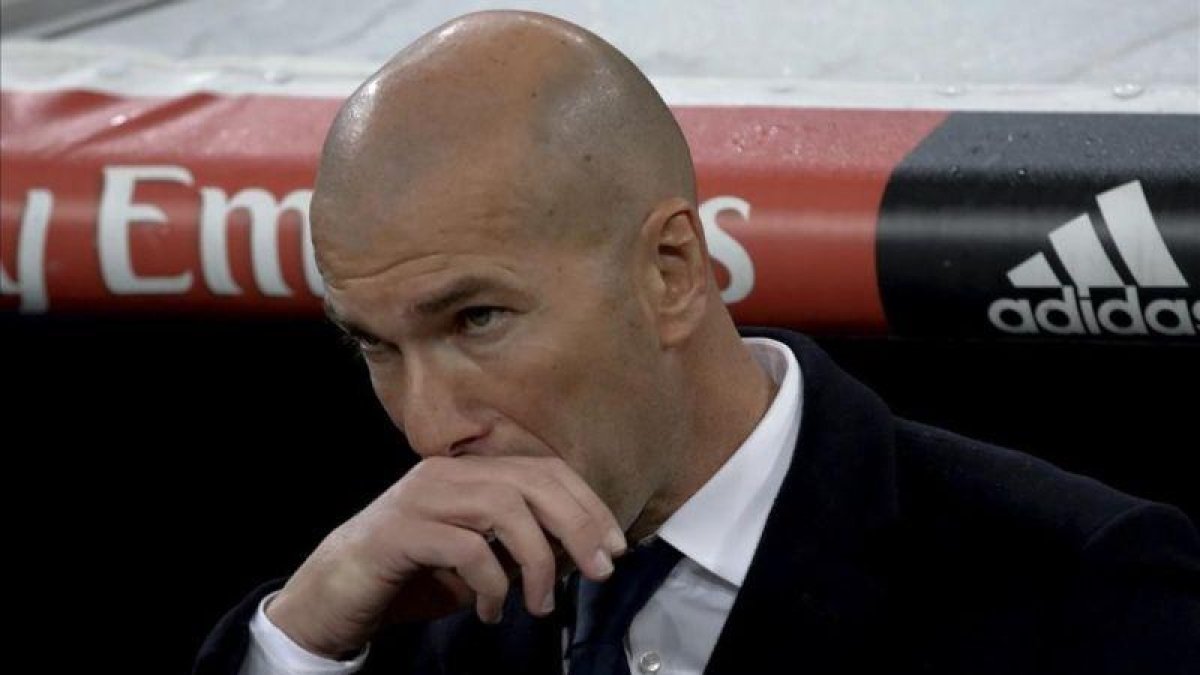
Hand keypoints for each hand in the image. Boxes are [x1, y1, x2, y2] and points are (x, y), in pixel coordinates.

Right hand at [265, 455, 626, 658]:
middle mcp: (447, 473)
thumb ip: (521, 544)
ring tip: (539, 605)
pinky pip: (467, 548)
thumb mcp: (480, 557)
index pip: (544, 469)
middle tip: (601, 569)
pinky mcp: (400, 531)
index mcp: (469, 471)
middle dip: (577, 525)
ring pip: (504, 509)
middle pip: (532, 481)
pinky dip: (492, 584)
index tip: (615, 545)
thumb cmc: (413, 575)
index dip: (587, 504)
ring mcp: (421, 497)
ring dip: (536, 561)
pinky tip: (492, 612)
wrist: (333, 595)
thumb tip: (583, 551)